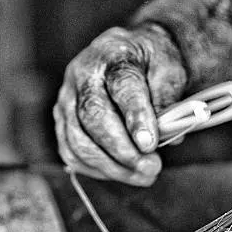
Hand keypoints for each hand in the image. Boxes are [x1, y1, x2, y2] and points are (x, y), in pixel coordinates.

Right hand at [53, 24, 186, 184]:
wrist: (130, 55)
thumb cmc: (151, 64)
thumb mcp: (169, 70)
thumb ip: (167, 98)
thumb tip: (164, 134)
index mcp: (113, 55)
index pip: (122, 87)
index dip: (136, 118)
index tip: (150, 144)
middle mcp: (82, 75)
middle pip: (93, 116)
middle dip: (123, 150)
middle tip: (152, 168)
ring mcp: (66, 98)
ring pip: (78, 139)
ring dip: (111, 166)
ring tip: (142, 176)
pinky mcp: (62, 120)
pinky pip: (70, 152)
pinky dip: (95, 169)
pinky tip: (121, 172)